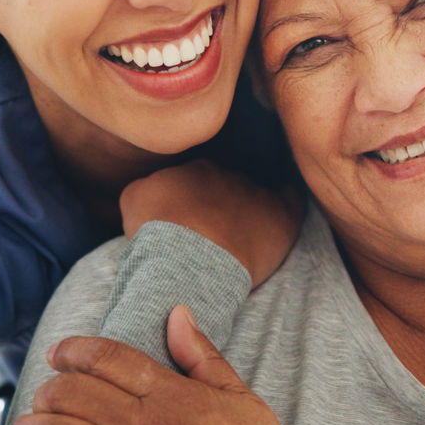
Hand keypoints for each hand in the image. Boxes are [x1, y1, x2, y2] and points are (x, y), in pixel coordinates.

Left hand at [0, 306, 361, 424]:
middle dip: (53, 387)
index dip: (77, 350)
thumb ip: (201, 355)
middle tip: (44, 390)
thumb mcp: (240, 397)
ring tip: (23, 422)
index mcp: (173, 396)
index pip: (111, 359)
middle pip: (79, 395)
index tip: (61, 352)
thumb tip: (177, 312)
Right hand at [120, 160, 303, 287]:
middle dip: (219, 203)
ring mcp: (256, 193)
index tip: (186, 220)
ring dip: (249, 209)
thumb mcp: (132, 199)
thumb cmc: (157, 233)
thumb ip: (146, 185)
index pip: (196, 178)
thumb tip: (152, 188)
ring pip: (255, 194)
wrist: (189, 256)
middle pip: (226, 185)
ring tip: (240, 236)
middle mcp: (227, 174)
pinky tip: (282, 214)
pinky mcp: (282, 215)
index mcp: (194, 168)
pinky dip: (287, 204)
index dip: (191, 199)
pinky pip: (291, 201)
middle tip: (210, 233)